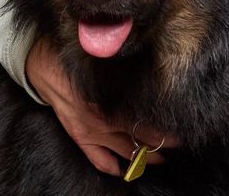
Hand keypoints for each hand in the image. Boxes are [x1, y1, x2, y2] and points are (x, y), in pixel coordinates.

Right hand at [25, 36, 176, 175]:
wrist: (45, 65)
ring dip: (144, 158)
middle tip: (177, 145)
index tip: (183, 129)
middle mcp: (108, 120)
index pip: (150, 121)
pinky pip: (100, 161)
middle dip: (162, 144)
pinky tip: (124, 170)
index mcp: (117, 99)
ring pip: (126, 152)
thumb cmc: (80, 59)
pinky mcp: (81, 137)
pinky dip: (113, 168)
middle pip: (142, 138)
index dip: (168, 129)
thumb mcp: (110, 62)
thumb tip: (156, 75)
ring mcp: (94, 132)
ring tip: (160, 159)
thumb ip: (131, 73)